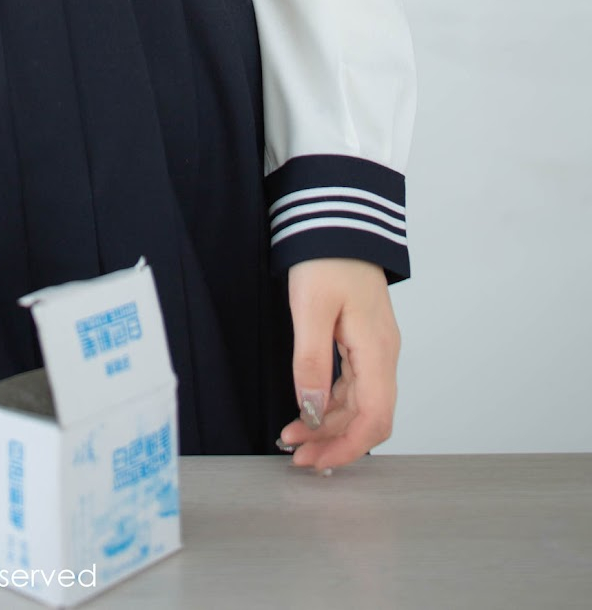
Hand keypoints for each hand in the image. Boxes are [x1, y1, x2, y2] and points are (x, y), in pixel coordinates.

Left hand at [277, 258, 400, 473]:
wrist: (337, 217)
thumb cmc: (326, 256)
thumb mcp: (310, 308)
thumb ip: (310, 360)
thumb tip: (309, 410)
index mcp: (376, 350)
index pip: (373, 419)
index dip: (346, 447)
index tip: (314, 459)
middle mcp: (383, 354)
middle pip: (368, 417)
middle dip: (333, 441)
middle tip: (296, 454)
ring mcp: (375, 347)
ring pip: (359, 404)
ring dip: (330, 425)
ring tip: (294, 435)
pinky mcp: (363, 339)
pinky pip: (353, 385)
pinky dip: (331, 403)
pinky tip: (308, 408)